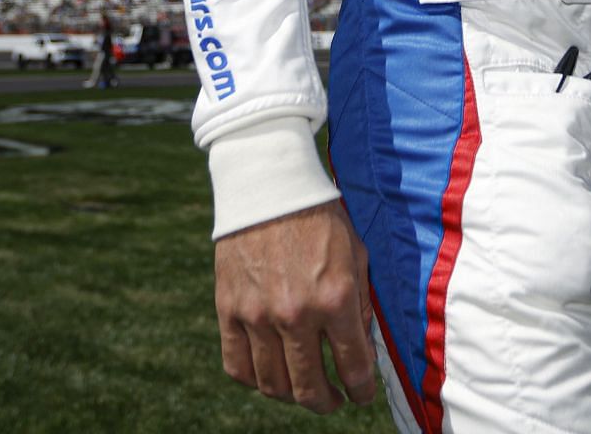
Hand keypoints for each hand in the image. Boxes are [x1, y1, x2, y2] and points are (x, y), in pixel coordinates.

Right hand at [214, 200, 377, 413]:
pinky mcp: (228, 312)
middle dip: (327, 403)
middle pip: (310, 387)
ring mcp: (258, 316)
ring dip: (292, 397)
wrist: (269, 188)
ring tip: (304, 392)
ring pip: (272, 384)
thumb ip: (361, 306)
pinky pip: (237, 366)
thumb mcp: (357, 256)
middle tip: (335, 401)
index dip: (361, 390)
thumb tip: (362, 350)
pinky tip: (270, 377)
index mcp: (335, 299)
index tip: (362, 395)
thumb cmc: (321, 218)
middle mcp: (296, 314)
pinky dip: (254, 381)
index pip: (352, 366)